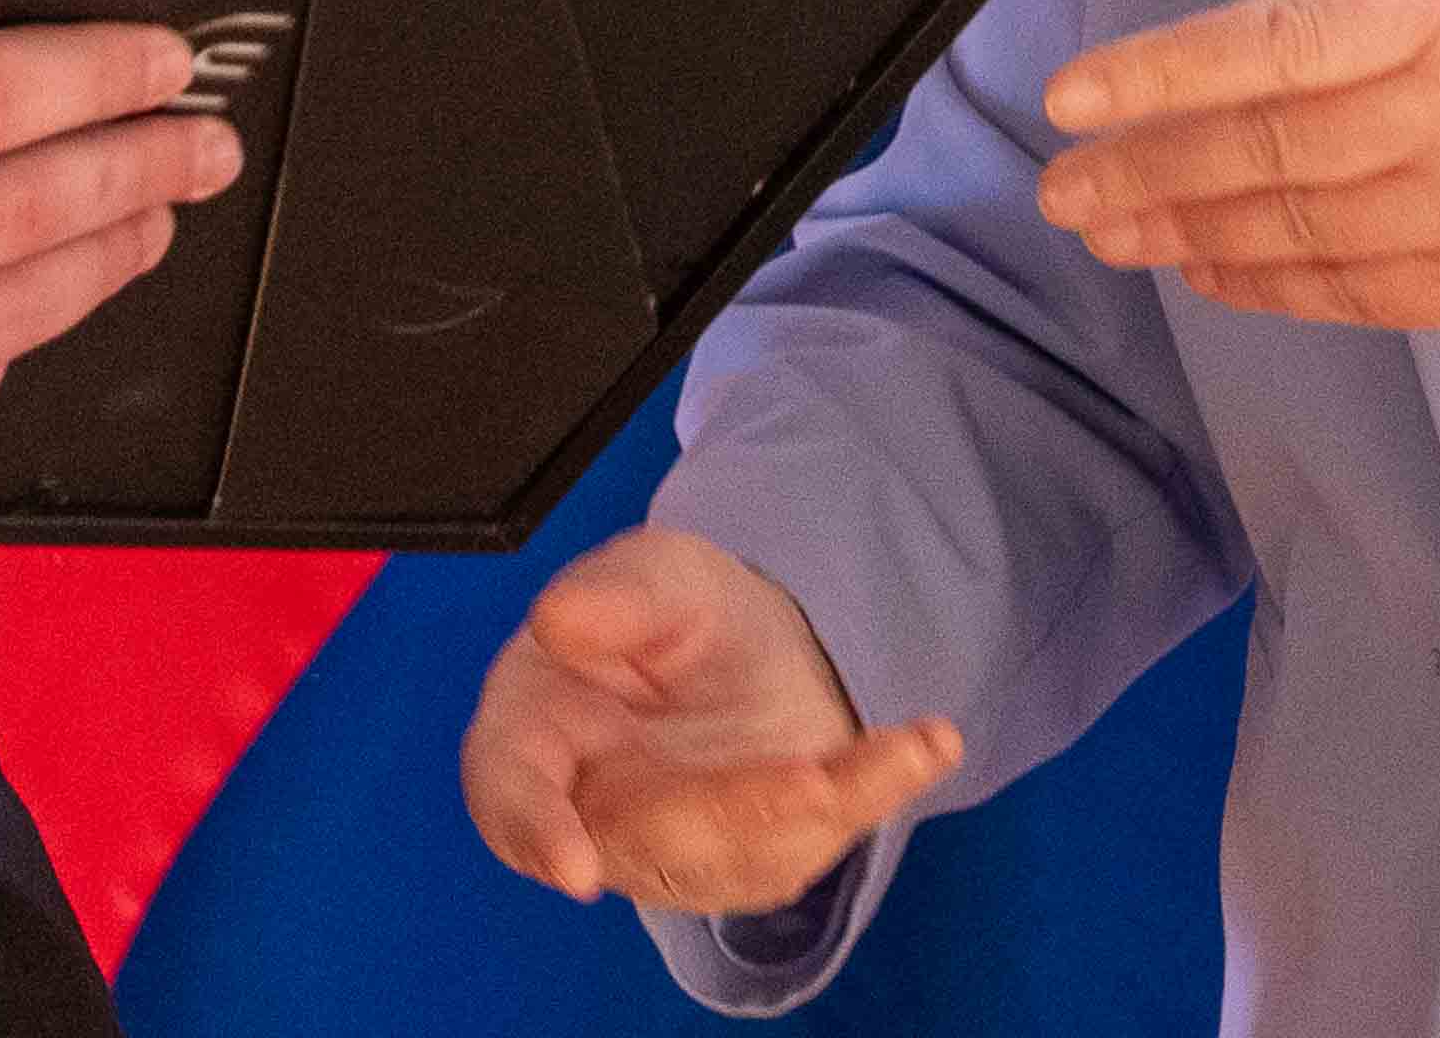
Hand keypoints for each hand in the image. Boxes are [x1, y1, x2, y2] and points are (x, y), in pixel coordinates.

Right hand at [461, 525, 964, 915]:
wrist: (746, 640)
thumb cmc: (666, 608)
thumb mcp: (648, 572)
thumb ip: (610, 595)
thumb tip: (561, 621)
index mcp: (534, 734)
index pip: (510, 795)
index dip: (532, 832)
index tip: (573, 869)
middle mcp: (597, 813)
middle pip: (646, 840)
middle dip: (731, 815)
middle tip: (809, 783)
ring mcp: (677, 851)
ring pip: (739, 857)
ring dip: (819, 812)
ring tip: (901, 752)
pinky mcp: (756, 858)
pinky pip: (814, 842)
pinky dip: (875, 792)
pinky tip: (929, 744)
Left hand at [1032, 0, 1439, 340]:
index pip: (1283, 39)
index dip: (1167, 71)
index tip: (1075, 94)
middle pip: (1275, 145)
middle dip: (1148, 168)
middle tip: (1062, 183)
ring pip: (1300, 227)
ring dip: (1185, 232)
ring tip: (1107, 226)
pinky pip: (1350, 293)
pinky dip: (1263, 283)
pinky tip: (1200, 267)